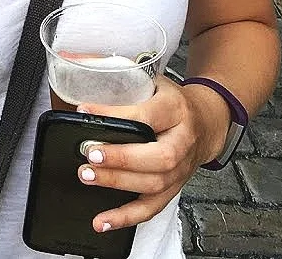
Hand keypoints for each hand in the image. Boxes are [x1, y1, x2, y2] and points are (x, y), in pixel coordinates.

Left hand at [74, 76, 224, 234]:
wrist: (207, 122)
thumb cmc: (171, 100)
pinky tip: (102, 221)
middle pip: (157, 156)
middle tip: (89, 154)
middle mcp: (182, 141)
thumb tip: (73, 61)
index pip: (146, 114)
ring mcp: (181, 169)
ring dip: (118, 184)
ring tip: (87, 176)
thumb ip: (120, 76)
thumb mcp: (152, 80)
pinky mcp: (173, 188)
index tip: (84, 111)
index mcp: (175, 108)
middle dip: (121, 157)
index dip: (115, 113)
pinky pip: (151, 208)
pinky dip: (126, 217)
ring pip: (154, 184)